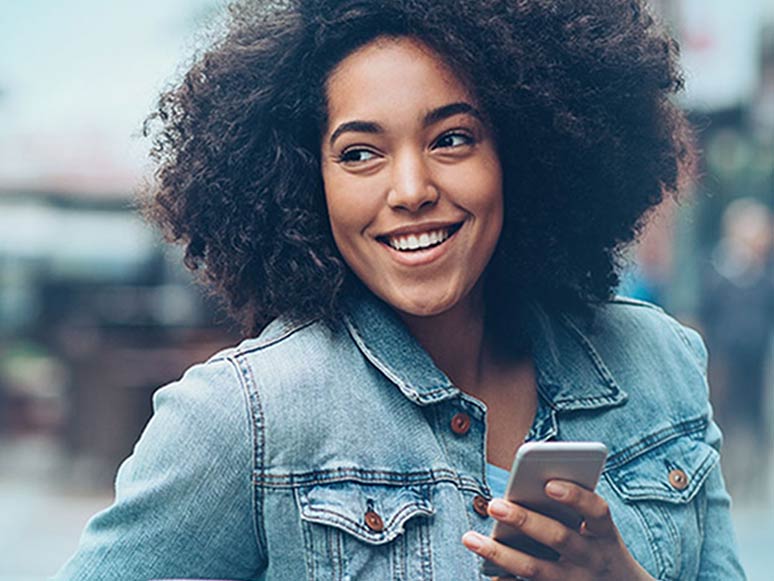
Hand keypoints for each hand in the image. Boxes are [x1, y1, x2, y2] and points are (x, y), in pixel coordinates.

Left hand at [461, 480, 654, 579]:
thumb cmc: (598, 545)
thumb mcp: (597, 529)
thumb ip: (572, 508)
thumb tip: (528, 488)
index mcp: (604, 534)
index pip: (596, 511)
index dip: (575, 497)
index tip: (549, 484)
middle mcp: (591, 558)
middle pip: (558, 538)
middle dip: (524, 520)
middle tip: (493, 504)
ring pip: (535, 568)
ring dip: (500, 554)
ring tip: (470, 538)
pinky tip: (488, 573)